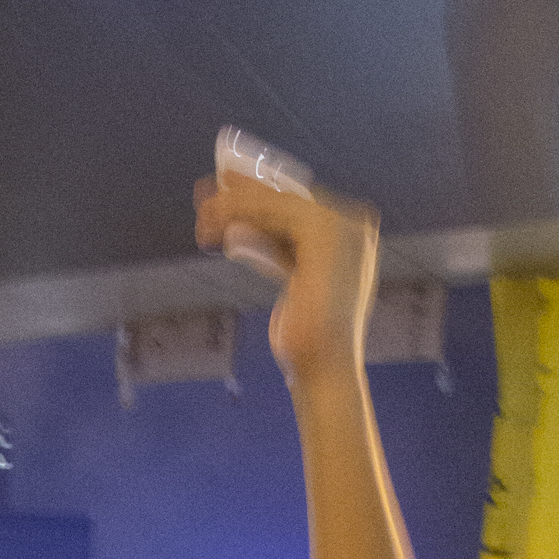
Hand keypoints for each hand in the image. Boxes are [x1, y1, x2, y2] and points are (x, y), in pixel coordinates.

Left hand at [194, 170, 379, 389]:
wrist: (325, 367)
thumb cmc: (310, 337)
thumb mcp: (297, 281)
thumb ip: (282, 250)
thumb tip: (240, 226)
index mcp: (354, 237)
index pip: (299, 206)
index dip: (259, 196)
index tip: (225, 191)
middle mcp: (354, 226)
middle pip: (287, 199)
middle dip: (241, 196)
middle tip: (205, 195)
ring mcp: (343, 227)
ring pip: (276, 203)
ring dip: (233, 206)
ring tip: (204, 218)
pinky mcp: (324, 232)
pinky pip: (272, 212)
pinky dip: (239, 214)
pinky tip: (214, 225)